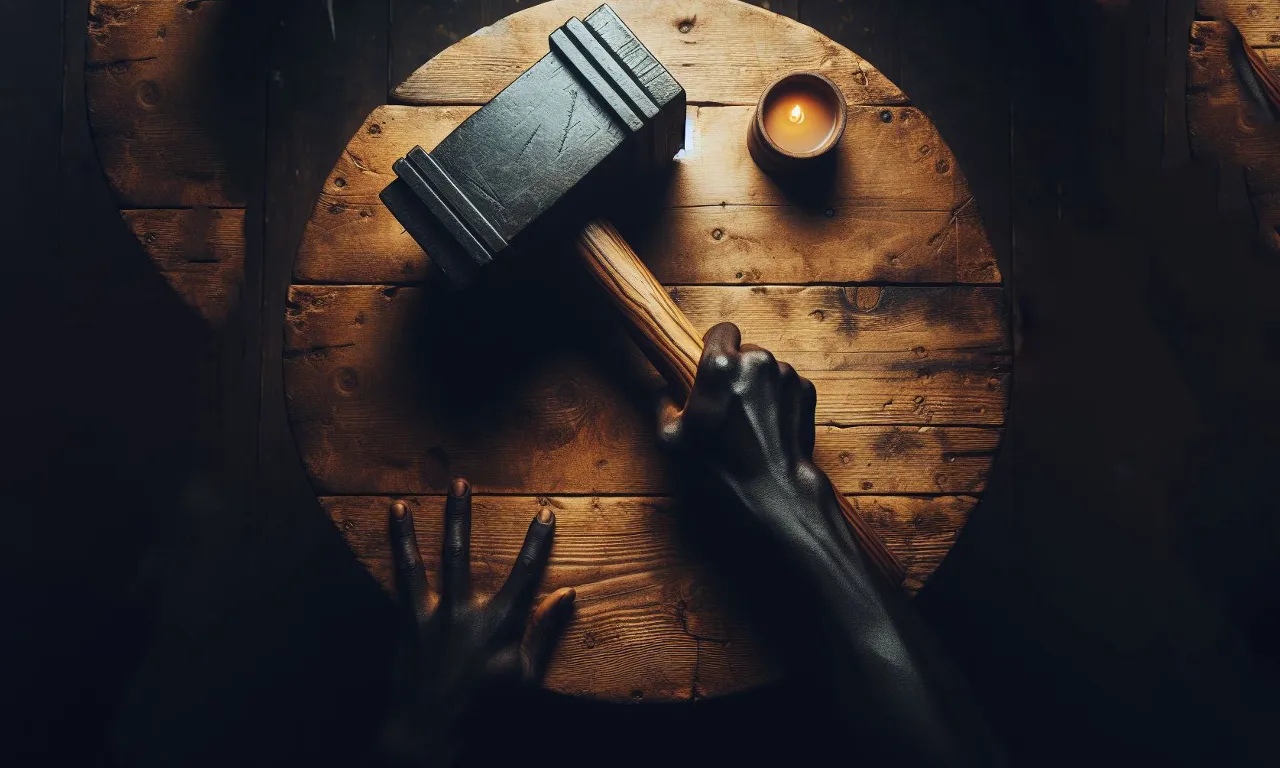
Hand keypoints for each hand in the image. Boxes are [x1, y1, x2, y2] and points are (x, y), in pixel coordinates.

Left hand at [370, 479, 574, 766]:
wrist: (431, 733)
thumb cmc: (487, 709)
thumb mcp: (526, 675)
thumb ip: (546, 630)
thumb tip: (570, 593)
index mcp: (500, 625)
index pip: (525, 573)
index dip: (537, 541)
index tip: (545, 512)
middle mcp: (464, 612)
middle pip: (464, 554)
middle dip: (463, 515)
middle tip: (460, 481)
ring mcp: (432, 616)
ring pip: (426, 562)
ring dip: (418, 530)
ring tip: (406, 500)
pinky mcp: (407, 624)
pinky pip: (401, 581)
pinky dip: (398, 553)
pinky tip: (393, 529)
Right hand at [657, 322, 852, 569]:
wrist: (772, 488)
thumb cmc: (720, 465)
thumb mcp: (671, 439)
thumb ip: (661, 404)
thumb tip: (661, 391)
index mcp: (721, 364)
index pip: (722, 329)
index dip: (716, 344)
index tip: (713, 363)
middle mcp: (757, 360)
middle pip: (746, 350)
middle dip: (737, 370)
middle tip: (728, 403)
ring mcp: (786, 374)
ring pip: (767, 368)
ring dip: (759, 385)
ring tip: (750, 420)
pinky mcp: (806, 389)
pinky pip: (787, 384)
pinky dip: (779, 398)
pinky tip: (769, 425)